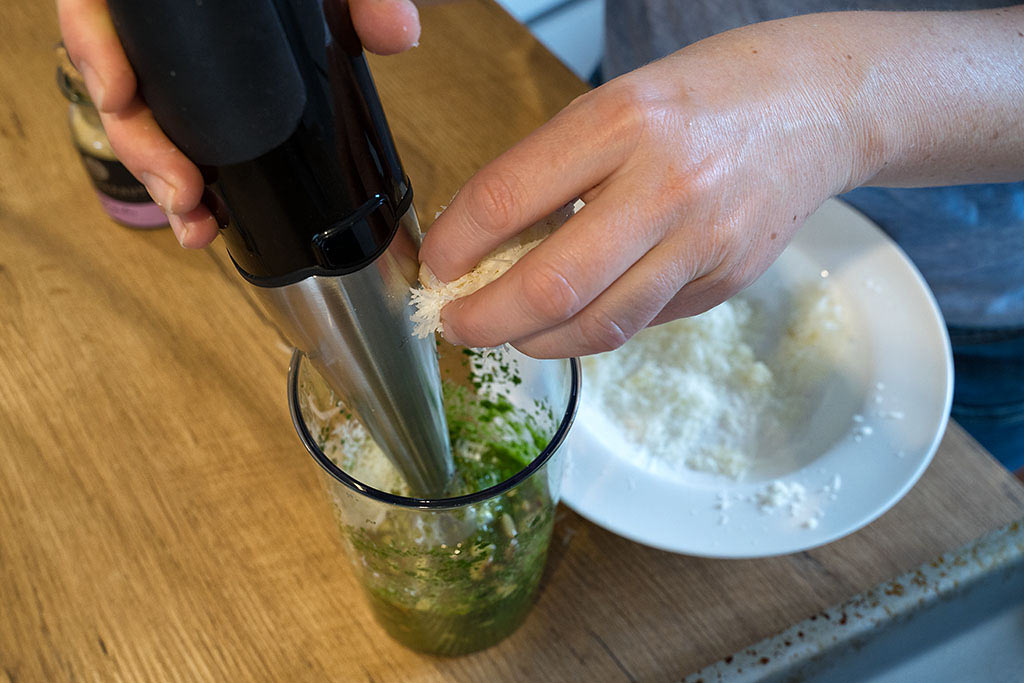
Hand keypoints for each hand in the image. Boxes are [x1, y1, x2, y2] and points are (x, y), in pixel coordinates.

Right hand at [57, 0, 420, 247]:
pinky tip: (210, 214)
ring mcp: (181, 62)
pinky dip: (191, 178)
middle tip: (180, 190)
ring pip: (141, 119)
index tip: (119, 95)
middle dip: (140, 146)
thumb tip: (394, 31)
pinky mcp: (206, 95)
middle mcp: (166, 20)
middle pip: (116, 76)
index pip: (98, 4)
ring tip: (195, 218)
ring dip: (160, 175)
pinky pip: (179, 136)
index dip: (94, 46)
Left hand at [419, 8, 1023, 357]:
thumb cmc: (709, 95)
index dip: (455, 245)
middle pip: (552, 286)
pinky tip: (575, 316)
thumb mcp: (617, 102)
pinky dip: (593, 329)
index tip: (435, 266)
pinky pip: (641, 324)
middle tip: (454, 325)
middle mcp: (665, 186)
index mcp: (622, 122)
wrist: (823, 105)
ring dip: (535, 342)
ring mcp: (703, 243)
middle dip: (484, 321)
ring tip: (508, 331)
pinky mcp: (726, 283)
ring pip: (598, 326)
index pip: (509, 198)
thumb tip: (485, 241)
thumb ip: (553, 170)